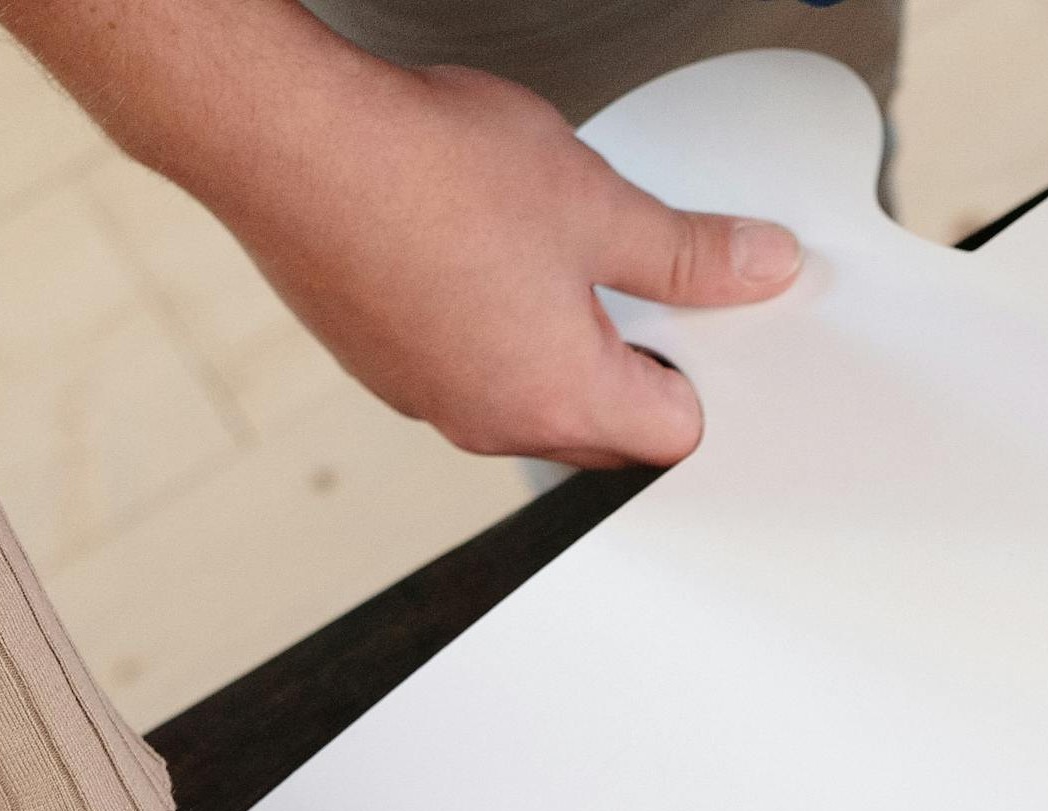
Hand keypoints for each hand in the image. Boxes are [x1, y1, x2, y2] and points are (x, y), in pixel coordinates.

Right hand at [211, 56, 795, 467]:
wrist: (286, 141)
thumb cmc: (423, 171)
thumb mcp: (594, 201)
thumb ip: (688, 252)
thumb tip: (761, 267)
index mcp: (562, 402)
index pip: (675, 432)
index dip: (703, 371)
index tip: (703, 317)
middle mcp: (495, 425)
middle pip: (606, 428)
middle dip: (634, 363)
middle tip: (630, 274)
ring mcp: (433, 402)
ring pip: (531, 396)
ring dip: (555, 342)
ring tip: (541, 249)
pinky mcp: (384, 367)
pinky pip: (466, 367)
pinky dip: (485, 326)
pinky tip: (471, 250)